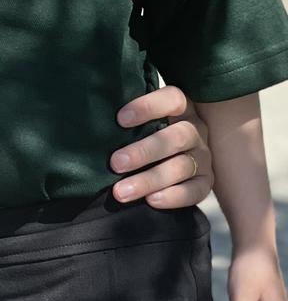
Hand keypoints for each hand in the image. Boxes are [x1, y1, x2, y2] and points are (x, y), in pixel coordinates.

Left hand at [110, 85, 212, 207]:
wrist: (179, 153)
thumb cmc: (148, 129)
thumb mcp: (144, 116)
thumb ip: (128, 115)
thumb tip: (93, 116)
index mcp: (181, 106)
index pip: (172, 99)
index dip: (147, 107)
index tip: (120, 119)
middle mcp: (195, 130)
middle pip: (176, 137)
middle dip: (143, 152)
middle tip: (115, 164)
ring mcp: (203, 156)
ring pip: (181, 167)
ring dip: (149, 180)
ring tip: (121, 191)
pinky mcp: (207, 181)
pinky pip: (195, 191)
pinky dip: (173, 197)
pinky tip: (151, 201)